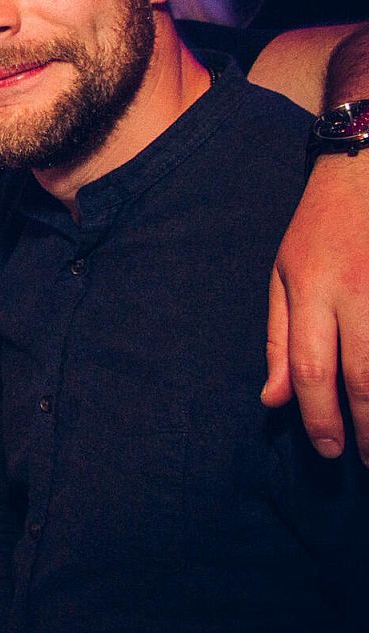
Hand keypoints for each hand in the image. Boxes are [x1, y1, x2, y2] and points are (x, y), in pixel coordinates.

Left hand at [264, 152, 368, 463]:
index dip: (319, 416)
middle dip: (365, 427)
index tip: (327, 450)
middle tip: (367, 460)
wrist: (367, 172)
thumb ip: (279, 340)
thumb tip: (273, 401)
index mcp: (313, 290)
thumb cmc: (319, 228)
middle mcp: (357, 293)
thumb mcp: (283, 275)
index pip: (313, 369)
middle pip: (362, 377)